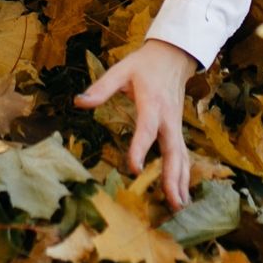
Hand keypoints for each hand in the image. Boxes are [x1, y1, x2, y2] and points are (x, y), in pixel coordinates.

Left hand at [75, 39, 197, 210]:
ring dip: (181, 181)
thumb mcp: (122, 69)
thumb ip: (101, 87)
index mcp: (153, 103)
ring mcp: (176, 126)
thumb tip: (79, 102)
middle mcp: (168, 119)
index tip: (135, 169)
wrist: (174, 56)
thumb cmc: (145, 64)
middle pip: (174, 151)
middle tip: (172, 202)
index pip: (147, 129)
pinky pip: (183, 155)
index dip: (140, 148)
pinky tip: (181, 193)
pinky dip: (183, 175)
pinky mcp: (177, 130)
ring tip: (179, 206)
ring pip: (182, 157)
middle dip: (172, 177)